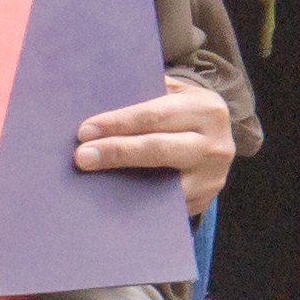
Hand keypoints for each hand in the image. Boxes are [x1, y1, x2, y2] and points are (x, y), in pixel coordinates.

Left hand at [74, 72, 242, 221]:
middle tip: (82, 156)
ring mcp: (212, 179)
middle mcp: (215, 145)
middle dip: (117, 152)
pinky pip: (164, 206)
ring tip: (90, 180)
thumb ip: (145, 93)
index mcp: (206, 109)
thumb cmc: (182, 113)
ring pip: (163, 184)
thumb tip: (97, 102)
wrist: (216, 141)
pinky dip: (136, 202)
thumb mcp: (175, 93)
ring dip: (123, 183)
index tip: (85, 131)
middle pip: (159, 149)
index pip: (156, 115)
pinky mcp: (203, 203)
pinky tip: (110, 198)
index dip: (119, 123)